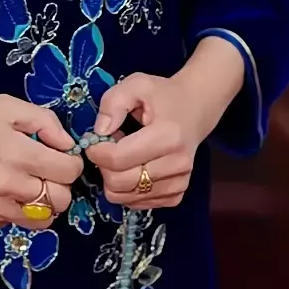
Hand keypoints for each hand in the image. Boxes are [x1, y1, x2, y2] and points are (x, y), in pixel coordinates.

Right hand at [0, 95, 83, 231]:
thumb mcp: (7, 106)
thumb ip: (44, 121)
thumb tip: (68, 144)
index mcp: (19, 153)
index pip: (68, 171)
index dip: (71, 162)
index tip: (62, 157)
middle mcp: (10, 186)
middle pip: (61, 200)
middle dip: (61, 185)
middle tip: (47, 172)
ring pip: (42, 219)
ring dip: (43, 203)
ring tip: (29, 185)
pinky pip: (14, 222)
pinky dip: (17, 210)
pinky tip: (4, 192)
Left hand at [86, 73, 200, 209]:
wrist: (195, 109)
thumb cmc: (163, 95)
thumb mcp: (136, 84)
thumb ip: (113, 103)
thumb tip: (99, 132)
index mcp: (168, 136)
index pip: (118, 159)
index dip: (97, 151)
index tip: (93, 139)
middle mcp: (177, 165)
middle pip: (120, 182)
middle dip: (103, 166)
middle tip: (107, 147)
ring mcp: (179, 184)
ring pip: (125, 197)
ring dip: (114, 178)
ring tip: (122, 155)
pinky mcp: (176, 196)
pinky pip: (137, 203)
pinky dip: (126, 189)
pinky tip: (133, 167)